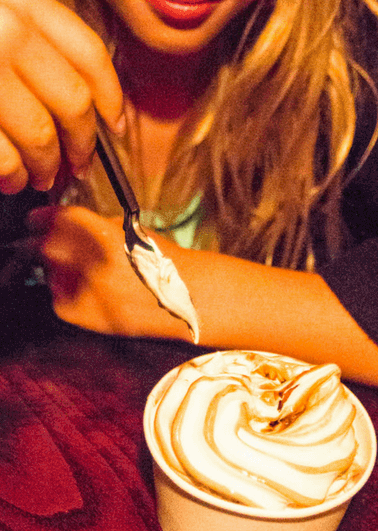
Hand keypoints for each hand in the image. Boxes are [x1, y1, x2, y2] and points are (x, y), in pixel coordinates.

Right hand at [0, 0, 124, 193]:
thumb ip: (32, 39)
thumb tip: (82, 100)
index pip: (88, 52)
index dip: (109, 95)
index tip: (114, 125)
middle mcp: (2, 23)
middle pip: (72, 98)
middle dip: (82, 143)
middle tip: (79, 165)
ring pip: (40, 131)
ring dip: (47, 165)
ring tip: (41, 177)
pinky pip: (2, 151)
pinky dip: (11, 173)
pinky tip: (11, 178)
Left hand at [27, 205, 188, 340]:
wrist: (187, 298)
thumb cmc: (163, 261)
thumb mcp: (132, 233)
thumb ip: (97, 227)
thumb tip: (63, 222)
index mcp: (108, 236)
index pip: (63, 219)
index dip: (45, 217)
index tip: (36, 219)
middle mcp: (92, 263)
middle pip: (48, 245)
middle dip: (46, 243)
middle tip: (49, 244)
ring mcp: (84, 290)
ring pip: (50, 272)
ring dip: (58, 268)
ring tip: (83, 272)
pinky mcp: (80, 313)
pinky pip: (58, 296)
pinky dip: (66, 291)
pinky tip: (89, 292)